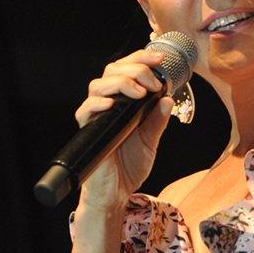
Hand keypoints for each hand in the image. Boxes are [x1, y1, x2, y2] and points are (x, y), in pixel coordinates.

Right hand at [73, 49, 173, 210]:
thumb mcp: (151, 140)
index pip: (128, 69)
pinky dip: (99, 103)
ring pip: (98, 84)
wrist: (116, 193)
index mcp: (124, 102)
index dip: (142, 59)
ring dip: (121, 82)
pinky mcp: (88, 130)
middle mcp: (108, 104)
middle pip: (112, 70)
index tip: (160, 59)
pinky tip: (113, 104)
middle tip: (153, 81)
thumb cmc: (129, 166)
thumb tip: (167, 98)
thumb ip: (158, 120)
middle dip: (135, 68)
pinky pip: (86, 110)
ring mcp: (96, 116)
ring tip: (140, 92)